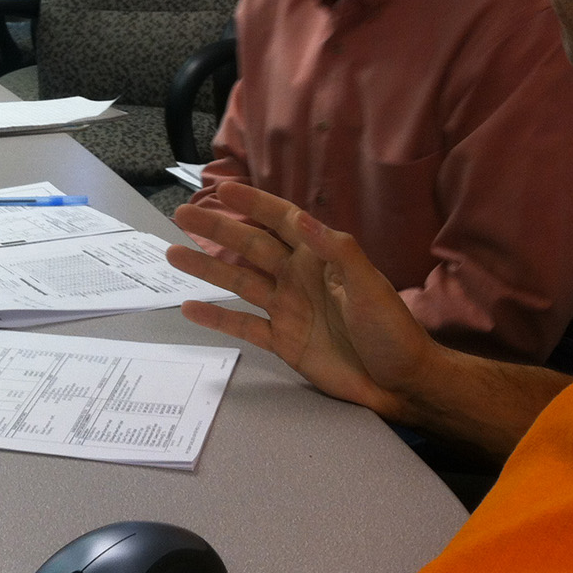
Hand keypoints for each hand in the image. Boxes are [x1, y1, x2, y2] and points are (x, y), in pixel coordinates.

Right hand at [166, 181, 435, 419]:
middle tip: (181, 214)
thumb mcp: (371, 287)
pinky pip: (242, 325)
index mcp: (320, 258)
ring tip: (173, 254)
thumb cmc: (392, 330)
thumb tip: (301, 219)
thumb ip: (337, 252)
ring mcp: (287, 309)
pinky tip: (189, 308)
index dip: (253, 204)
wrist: (399, 383)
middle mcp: (298, 277)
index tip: (224, 189)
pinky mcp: (282, 340)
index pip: (282, 221)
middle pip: (249, 246)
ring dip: (207, 267)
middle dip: (216, 229)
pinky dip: (216, 317)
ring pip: (238, 281)